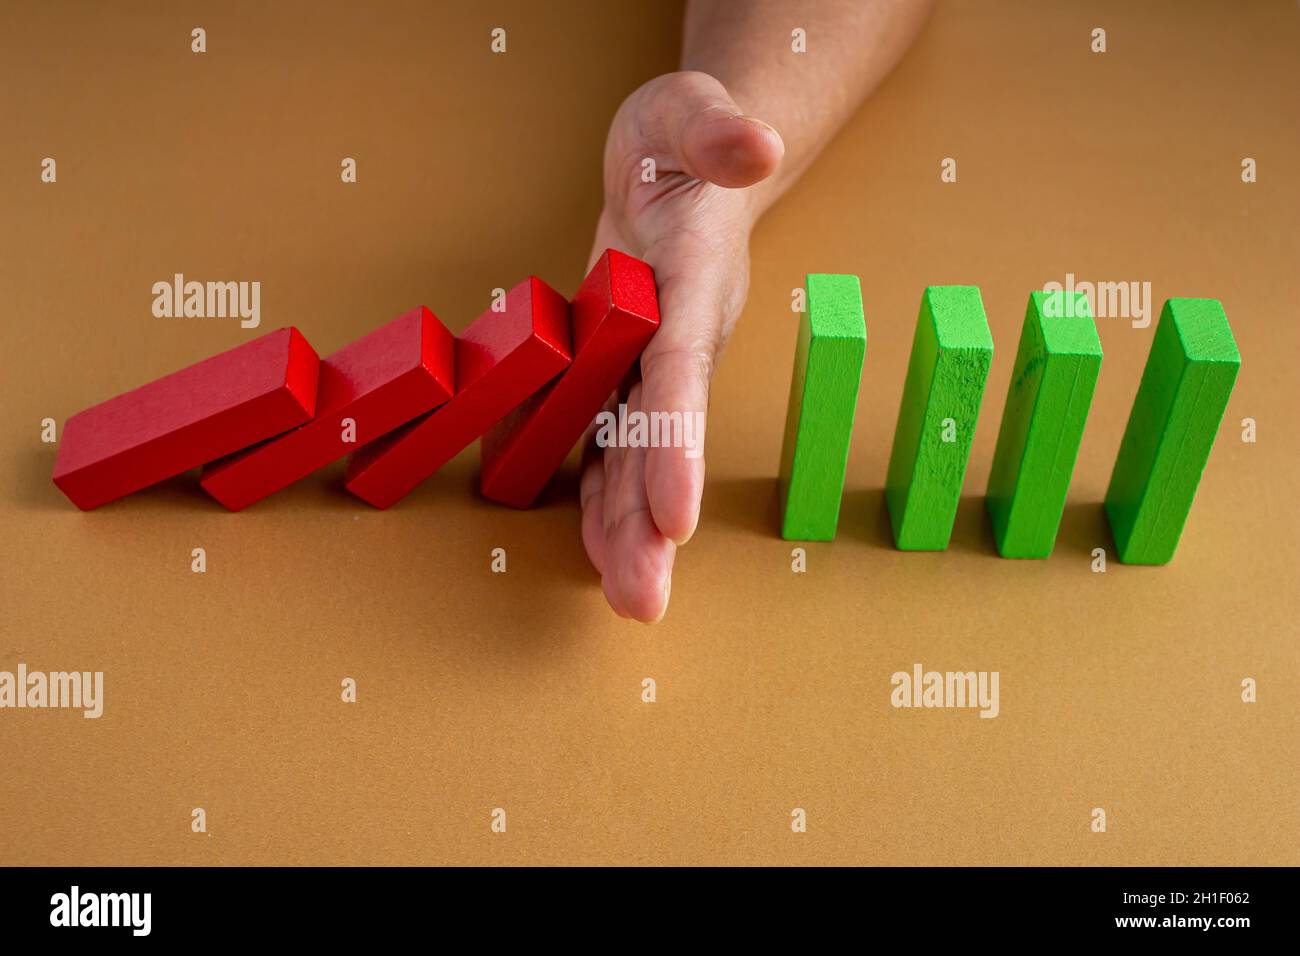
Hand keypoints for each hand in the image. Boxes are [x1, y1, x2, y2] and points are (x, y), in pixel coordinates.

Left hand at [580, 71, 783, 620]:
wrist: (683, 164)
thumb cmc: (680, 141)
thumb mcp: (686, 108)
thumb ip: (716, 125)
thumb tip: (757, 145)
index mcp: (693, 279)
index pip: (683, 368)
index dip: (678, 442)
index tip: (677, 515)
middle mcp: (679, 335)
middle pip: (665, 435)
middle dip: (653, 520)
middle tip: (643, 600)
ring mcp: (653, 359)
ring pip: (639, 453)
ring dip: (629, 528)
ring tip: (628, 599)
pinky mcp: (625, 368)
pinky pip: (613, 439)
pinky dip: (604, 495)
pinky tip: (600, 550)